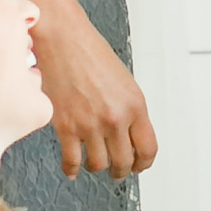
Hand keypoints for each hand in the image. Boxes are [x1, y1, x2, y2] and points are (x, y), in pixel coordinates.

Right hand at [34, 0, 155, 179]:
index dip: (144, 163)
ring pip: (99, 165)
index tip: (139, 166)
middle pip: (124, 162)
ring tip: (94, 164)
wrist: (63, 39)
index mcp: (135, 106)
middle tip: (117, 171)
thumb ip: (130, 110)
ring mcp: (90, 125)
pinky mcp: (66, 126)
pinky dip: (71, 169)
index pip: (148, 149)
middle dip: (122, 170)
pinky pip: (71, 160)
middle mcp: (116, 119)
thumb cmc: (91, 54)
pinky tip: (72, 169)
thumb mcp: (124, 82)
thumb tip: (131, 135)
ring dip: (97, 167)